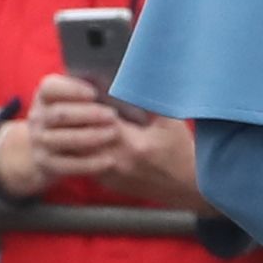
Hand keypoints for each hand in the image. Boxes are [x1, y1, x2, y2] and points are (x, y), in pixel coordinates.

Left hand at [21, 75, 205, 208]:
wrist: (189, 189)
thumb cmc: (182, 153)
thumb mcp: (171, 120)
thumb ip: (150, 97)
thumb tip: (135, 73)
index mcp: (132, 145)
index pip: (96, 119)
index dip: (88, 103)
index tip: (88, 91)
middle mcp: (116, 163)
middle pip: (80, 136)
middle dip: (75, 118)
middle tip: (74, 102)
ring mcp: (109, 176)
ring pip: (77, 152)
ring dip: (74, 134)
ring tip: (74, 117)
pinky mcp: (107, 183)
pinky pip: (84, 162)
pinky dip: (81, 148)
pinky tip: (84, 134)